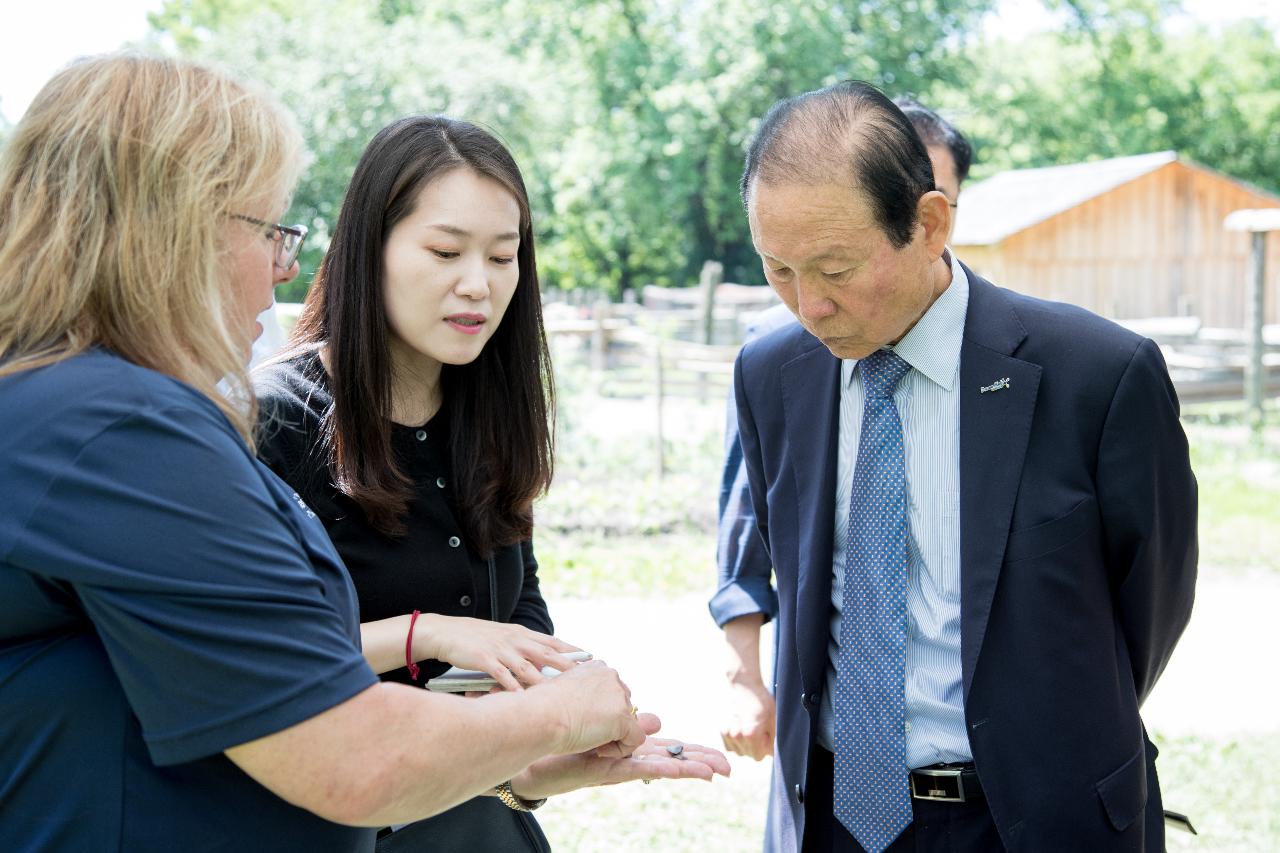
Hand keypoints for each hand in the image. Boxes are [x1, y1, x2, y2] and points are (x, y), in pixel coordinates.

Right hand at [417, 615, 581, 691]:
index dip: (571, 650)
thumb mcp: (503, 637)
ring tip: (560, 694)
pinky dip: (512, 687)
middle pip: (546, 653)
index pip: (552, 641)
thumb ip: (523, 648)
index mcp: (520, 633)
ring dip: (544, 681)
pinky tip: (521, 698)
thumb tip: (543, 662)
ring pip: (527, 666)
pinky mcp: (483, 658)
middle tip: (584, 678)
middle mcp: (514, 640)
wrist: (446, 632)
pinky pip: (502, 674)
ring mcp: (500, 649)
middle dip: (566, 666)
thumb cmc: (476, 638)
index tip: (589, 658)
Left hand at [510, 723, 731, 799]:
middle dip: (699, 761)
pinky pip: (640, 768)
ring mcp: (618, 764)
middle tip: (728, 768)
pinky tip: (681, 771)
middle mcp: (626, 756)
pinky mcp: (606, 770)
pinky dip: (663, 768)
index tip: (712, 752)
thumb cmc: (559, 736)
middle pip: (669, 757)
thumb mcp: (599, 723)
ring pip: (661, 764)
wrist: (528, 751)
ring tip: (717, 772)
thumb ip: (627, 720)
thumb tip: (658, 720)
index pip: (664, 744)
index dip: (688, 749)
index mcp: (626, 743)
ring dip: (689, 767)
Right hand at [536, 660, 646, 756]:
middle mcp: (611, 676)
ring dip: (613, 737)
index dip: (602, 711)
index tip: (583, 721)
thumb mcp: (561, 690)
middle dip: (610, 723)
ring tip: (590, 743)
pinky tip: (598, 750)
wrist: (540, 716)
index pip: (612, 692)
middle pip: (624, 707)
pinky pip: (635, 739)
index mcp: (597, 668)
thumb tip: (586, 709)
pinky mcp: (623, 717)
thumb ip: (580, 694)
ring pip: (630, 724)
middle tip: (587, 734)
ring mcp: (619, 696)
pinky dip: (620, 750)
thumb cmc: (541, 707)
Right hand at [720, 678, 774, 759]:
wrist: (743, 685)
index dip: (763, 748)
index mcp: (751, 734)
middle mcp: (736, 736)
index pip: (758, 757)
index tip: (764, 736)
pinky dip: (735, 740)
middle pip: (747, 754)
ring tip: (748, 727)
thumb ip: (773, 740)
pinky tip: (740, 727)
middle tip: (757, 729)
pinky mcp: (721, 729)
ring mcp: (727, 733)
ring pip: (737, 750)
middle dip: (754, 747)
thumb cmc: (761, 700)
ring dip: (744, 744)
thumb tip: (771, 755)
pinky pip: (729, 744)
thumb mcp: (773, 720)